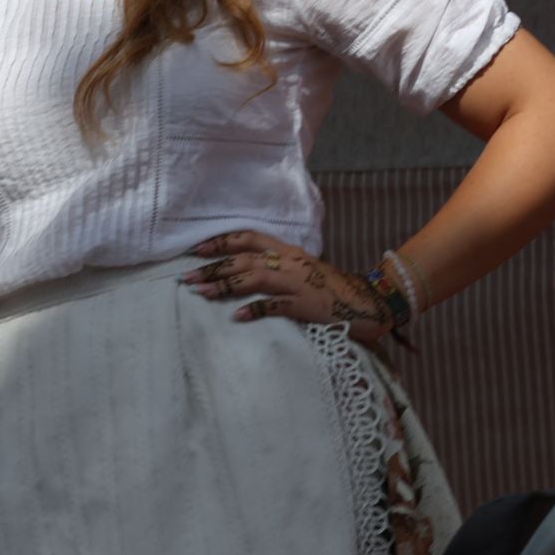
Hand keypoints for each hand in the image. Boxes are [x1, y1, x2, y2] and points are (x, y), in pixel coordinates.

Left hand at [180, 230, 393, 344]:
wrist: (369, 302)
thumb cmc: (333, 290)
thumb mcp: (304, 271)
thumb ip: (279, 268)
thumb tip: (247, 273)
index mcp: (289, 251)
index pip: (248, 238)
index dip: (221, 242)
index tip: (195, 249)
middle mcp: (290, 261)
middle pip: (244, 258)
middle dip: (213, 266)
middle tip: (185, 275)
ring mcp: (298, 282)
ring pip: (253, 278)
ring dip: (223, 285)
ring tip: (199, 291)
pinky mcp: (306, 305)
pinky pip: (275, 306)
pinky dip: (254, 309)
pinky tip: (235, 317)